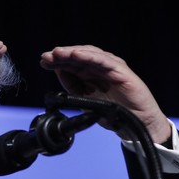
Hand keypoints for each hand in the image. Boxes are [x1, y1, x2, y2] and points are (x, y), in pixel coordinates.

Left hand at [40, 45, 170, 142]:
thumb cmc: (113, 113)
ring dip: (73, 53)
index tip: (43, 62)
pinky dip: (90, 57)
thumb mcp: (85, 100)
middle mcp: (100, 68)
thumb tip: (59, 72)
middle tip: (46, 57)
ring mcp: (111, 68)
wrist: (135, 125)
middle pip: (78, 57)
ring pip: (90, 55)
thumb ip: (73, 87)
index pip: (71, 64)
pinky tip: (77, 55)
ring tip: (58, 53)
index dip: (57, 62)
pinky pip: (105, 61)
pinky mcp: (122, 72)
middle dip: (62, 56)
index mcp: (90, 75)